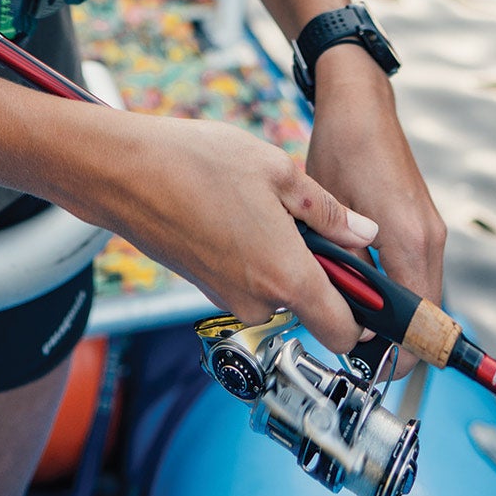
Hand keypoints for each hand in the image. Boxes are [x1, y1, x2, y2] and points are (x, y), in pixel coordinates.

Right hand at [91, 113, 382, 354]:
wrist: (124, 172)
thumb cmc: (197, 163)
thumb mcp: (277, 171)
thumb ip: (328, 211)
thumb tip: (364, 232)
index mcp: (286, 277)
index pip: (344, 332)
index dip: (365, 318)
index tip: (370, 291)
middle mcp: (258, 301)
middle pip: (312, 308)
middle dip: (319, 273)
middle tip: (308, 221)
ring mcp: (227, 298)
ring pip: (278, 291)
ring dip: (283, 259)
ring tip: (263, 206)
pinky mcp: (205, 288)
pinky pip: (248, 282)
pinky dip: (254, 256)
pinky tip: (236, 212)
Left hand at [302, 45, 446, 372]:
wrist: (360, 104)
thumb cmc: (341, 148)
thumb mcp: (326, 208)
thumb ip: (338, 260)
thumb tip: (335, 306)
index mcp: (409, 240)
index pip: (418, 321)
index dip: (398, 354)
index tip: (370, 369)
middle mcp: (430, 239)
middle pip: (425, 314)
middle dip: (394, 339)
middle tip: (352, 349)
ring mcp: (431, 230)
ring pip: (421, 294)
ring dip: (394, 314)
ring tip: (352, 321)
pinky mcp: (424, 223)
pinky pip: (416, 272)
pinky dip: (396, 289)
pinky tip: (360, 286)